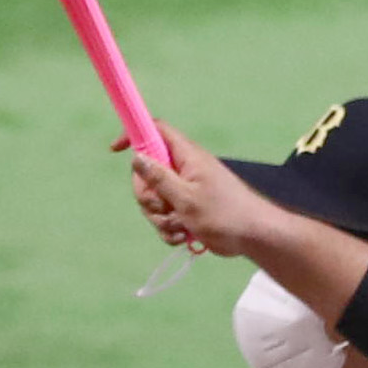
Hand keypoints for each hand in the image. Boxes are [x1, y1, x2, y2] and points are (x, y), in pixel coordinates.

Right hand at [126, 123, 276, 258]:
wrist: (252, 236)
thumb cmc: (224, 213)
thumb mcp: (186, 197)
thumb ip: (160, 178)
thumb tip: (137, 157)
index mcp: (186, 157)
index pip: (156, 131)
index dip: (134, 134)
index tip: (115, 149)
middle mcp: (184, 170)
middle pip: (147, 174)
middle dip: (149, 197)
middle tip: (163, 207)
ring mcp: (185, 191)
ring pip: (154, 201)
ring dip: (161, 218)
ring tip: (181, 225)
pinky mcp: (186, 210)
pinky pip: (164, 218)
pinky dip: (170, 229)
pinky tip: (185, 236)